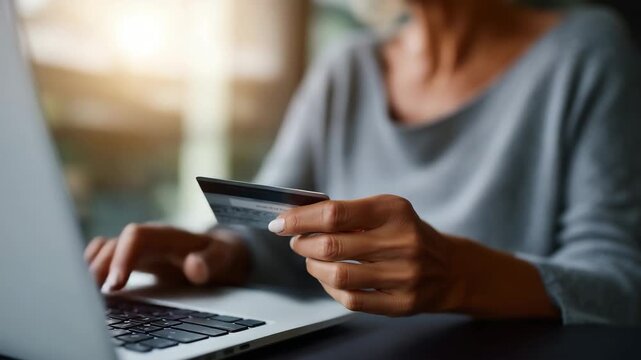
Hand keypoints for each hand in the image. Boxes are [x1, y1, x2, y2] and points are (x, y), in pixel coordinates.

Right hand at [84, 224, 249, 291]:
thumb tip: (194, 267)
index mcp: (167, 235)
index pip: (135, 236)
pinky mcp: (131, 258)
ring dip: (92, 269)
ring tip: (86, 294)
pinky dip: (93, 269)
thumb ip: (210, 262)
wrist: (219, 252)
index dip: (122, 258)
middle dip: (100, 268)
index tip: (115, 284)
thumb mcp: (223, 258)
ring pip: (104, 250)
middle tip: (95, 296)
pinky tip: (90, 289)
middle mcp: (148, 238)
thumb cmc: (220, 255)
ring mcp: (137, 247)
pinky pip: (104, 257)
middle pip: (113, 244)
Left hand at [269, 195, 464, 315]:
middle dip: (303, 244)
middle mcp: (402, 242)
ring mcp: (403, 275)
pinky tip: (330, 279)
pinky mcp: (401, 303)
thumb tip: (298, 218)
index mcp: (394, 211)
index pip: (334, 213)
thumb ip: (347, 213)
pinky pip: (351, 299)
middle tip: (297, 241)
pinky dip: (331, 288)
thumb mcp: (386, 211)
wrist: (450, 268)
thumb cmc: (407, 234)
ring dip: (313, 267)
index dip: (300, 219)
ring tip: (312, 259)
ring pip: (338, 275)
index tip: (281, 222)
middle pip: (332, 245)